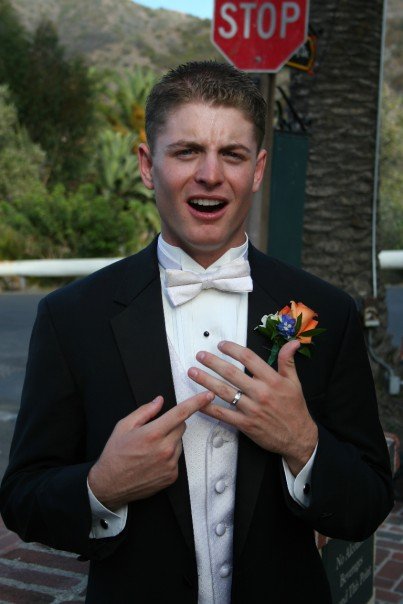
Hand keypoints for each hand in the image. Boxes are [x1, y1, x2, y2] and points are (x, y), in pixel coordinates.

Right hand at [88, 391, 213, 509]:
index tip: (207, 396)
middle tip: (155, 430)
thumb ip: (145, 411)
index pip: (181, 413)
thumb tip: (159, 401)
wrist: (110, 485)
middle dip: (172, 423)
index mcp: (153, 434)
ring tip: (150, 449)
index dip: (196, 402)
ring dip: (170, 440)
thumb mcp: (123, 426)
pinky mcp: (172, 475)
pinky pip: (177, 458)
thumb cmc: (115, 455)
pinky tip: (152, 460)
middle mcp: (164, 449)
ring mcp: (170, 464)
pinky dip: (168, 455)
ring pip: (179, 442)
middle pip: (181, 426)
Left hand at [188, 340, 317, 475]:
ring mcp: (251, 409)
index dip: (233, 349)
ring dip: (206, 381)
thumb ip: (288, 361)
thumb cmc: (295, 409)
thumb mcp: (294, 382)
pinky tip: (198, 401)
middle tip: (200, 355)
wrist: (298, 438)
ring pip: (224, 392)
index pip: (248, 358)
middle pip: (232, 373)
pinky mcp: (245, 424)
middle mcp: (260, 393)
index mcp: (272, 380)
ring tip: (193, 372)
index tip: (221, 345)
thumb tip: (292, 342)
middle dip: (213, 362)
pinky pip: (224, 414)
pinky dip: (210, 408)